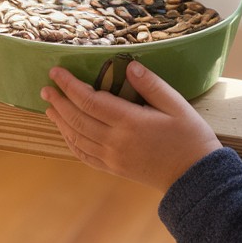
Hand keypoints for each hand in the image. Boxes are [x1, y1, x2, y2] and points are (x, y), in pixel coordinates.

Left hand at [42, 61, 222, 190]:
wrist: (195, 177)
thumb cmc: (189, 137)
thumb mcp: (176, 104)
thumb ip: (151, 84)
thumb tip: (128, 65)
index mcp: (130, 122)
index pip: (90, 100)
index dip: (70, 85)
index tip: (57, 71)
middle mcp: (115, 141)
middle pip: (77, 118)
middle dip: (59, 101)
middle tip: (46, 87)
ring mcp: (113, 157)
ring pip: (77, 137)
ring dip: (60, 121)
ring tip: (50, 106)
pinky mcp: (114, 168)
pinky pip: (84, 155)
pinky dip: (70, 142)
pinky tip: (66, 133)